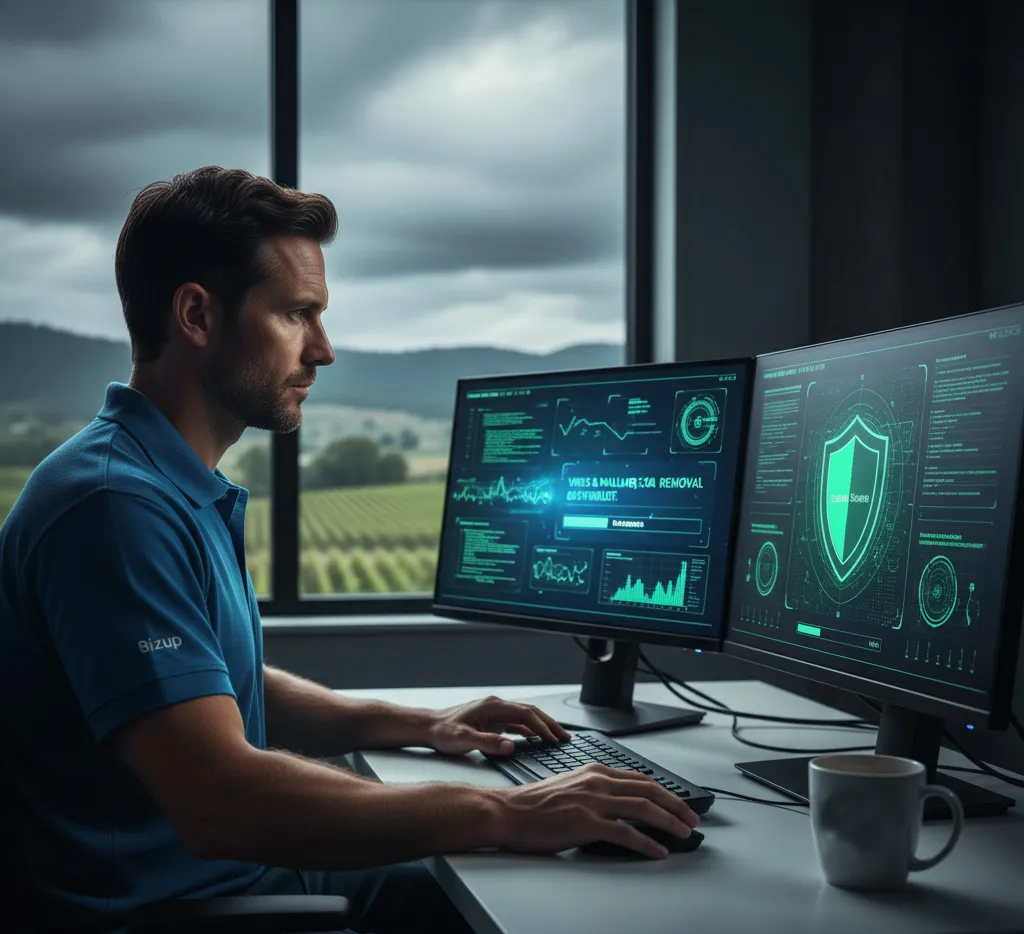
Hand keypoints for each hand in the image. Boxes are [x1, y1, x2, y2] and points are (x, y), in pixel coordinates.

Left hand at [425, 695, 571, 756]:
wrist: (430, 727)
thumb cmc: (443, 731)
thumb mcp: (464, 739)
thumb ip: (488, 743)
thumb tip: (511, 746)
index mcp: (492, 707)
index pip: (525, 714)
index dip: (542, 727)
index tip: (554, 739)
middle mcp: (496, 707)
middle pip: (530, 712)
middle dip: (549, 724)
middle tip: (565, 737)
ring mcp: (495, 713)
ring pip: (525, 717)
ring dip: (542, 726)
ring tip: (557, 737)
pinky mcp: (492, 721)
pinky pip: (516, 724)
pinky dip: (529, 730)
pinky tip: (537, 738)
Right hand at [495, 762, 700, 858]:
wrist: (508, 812)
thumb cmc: (534, 804)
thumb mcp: (570, 785)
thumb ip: (596, 789)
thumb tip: (620, 803)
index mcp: (594, 771)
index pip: (640, 778)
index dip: (665, 792)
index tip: (679, 804)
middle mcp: (597, 782)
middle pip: (648, 790)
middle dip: (676, 806)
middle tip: (692, 819)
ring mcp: (592, 802)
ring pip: (642, 808)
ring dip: (669, 822)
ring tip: (683, 833)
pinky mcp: (586, 823)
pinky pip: (625, 833)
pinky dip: (647, 843)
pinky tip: (658, 851)